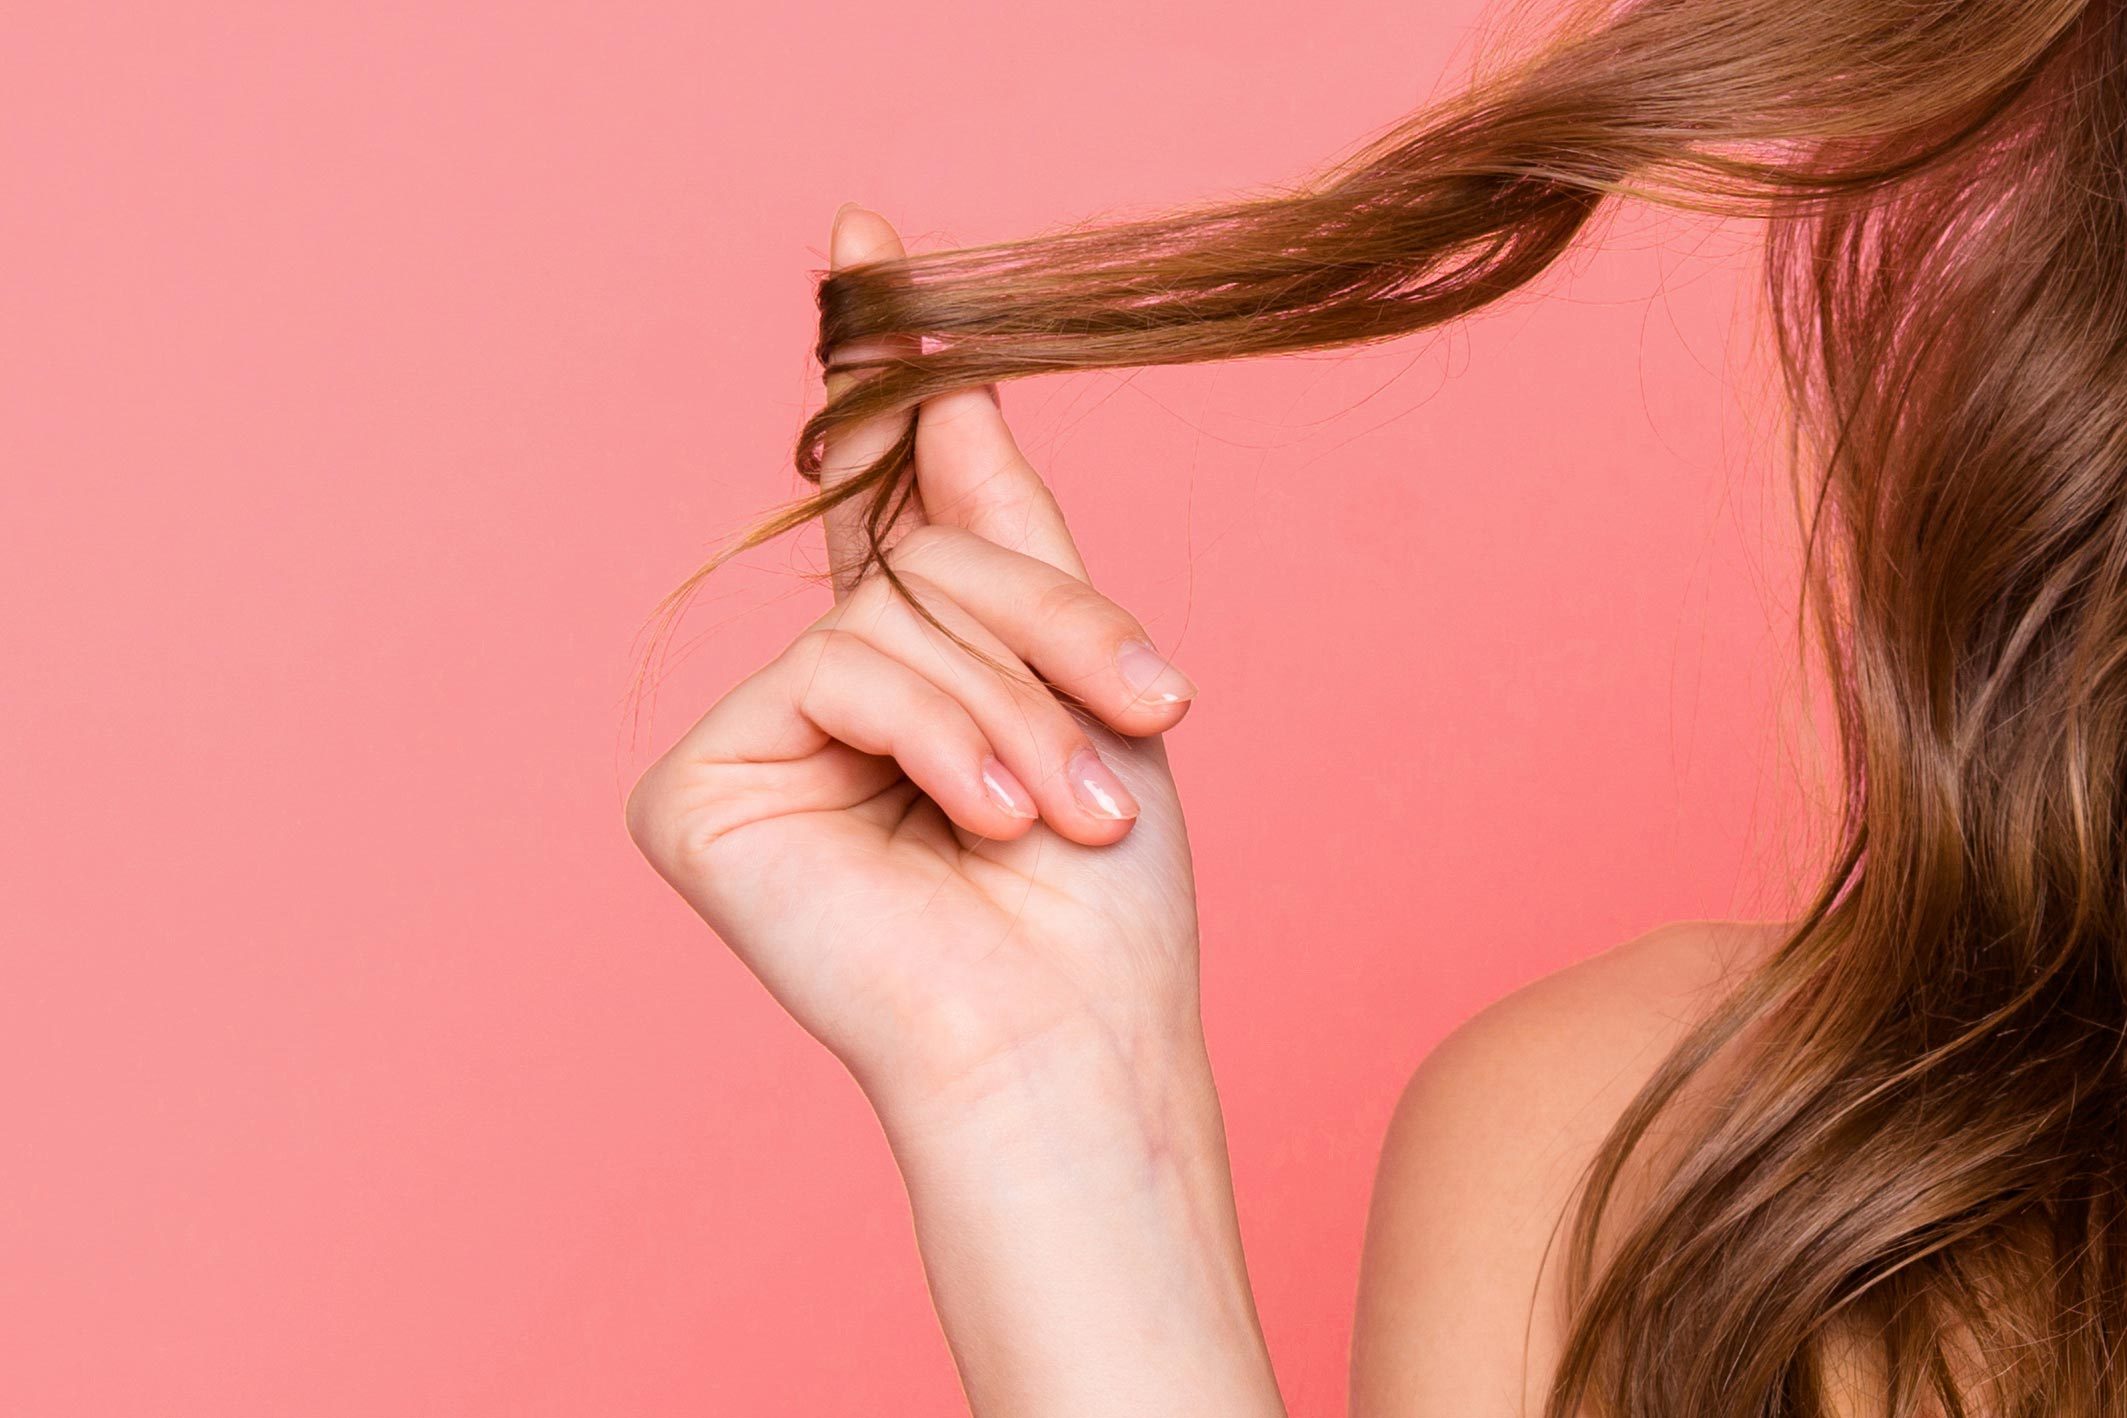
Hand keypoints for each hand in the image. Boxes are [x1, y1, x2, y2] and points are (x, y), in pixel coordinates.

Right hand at [627, 205, 1205, 1116]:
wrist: (1070, 1039)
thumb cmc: (1099, 897)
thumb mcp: (1081, 675)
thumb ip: (999, 534)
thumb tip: (949, 388)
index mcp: (914, 675)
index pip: (886, 504)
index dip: (878, 379)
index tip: (866, 234)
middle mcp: (820, 698)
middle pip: (922, 552)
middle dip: (1052, 627)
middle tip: (1140, 721)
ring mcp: (752, 741)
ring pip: (886, 613)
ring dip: (1013, 705)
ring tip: (1062, 814)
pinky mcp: (696, 794)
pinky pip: (831, 671)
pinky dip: (934, 736)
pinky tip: (973, 823)